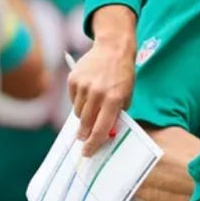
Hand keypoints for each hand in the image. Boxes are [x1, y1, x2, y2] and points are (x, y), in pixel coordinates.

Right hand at [67, 16, 135, 156]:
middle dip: (84, 134)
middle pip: (85, 123)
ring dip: (83, 115)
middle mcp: (97, 93)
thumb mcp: (127, 95)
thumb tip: (106, 133)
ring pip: (77, 112)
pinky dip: (78, 101)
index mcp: (114, 99)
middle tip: (83, 139)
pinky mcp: (73, 79)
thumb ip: (117, 114)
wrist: (113, 48)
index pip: (101, 128)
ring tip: (93, 106)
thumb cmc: (123, 74)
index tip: (88, 152)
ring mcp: (83, 86)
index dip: (94, 143)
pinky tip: (88, 92)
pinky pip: (72, 100)